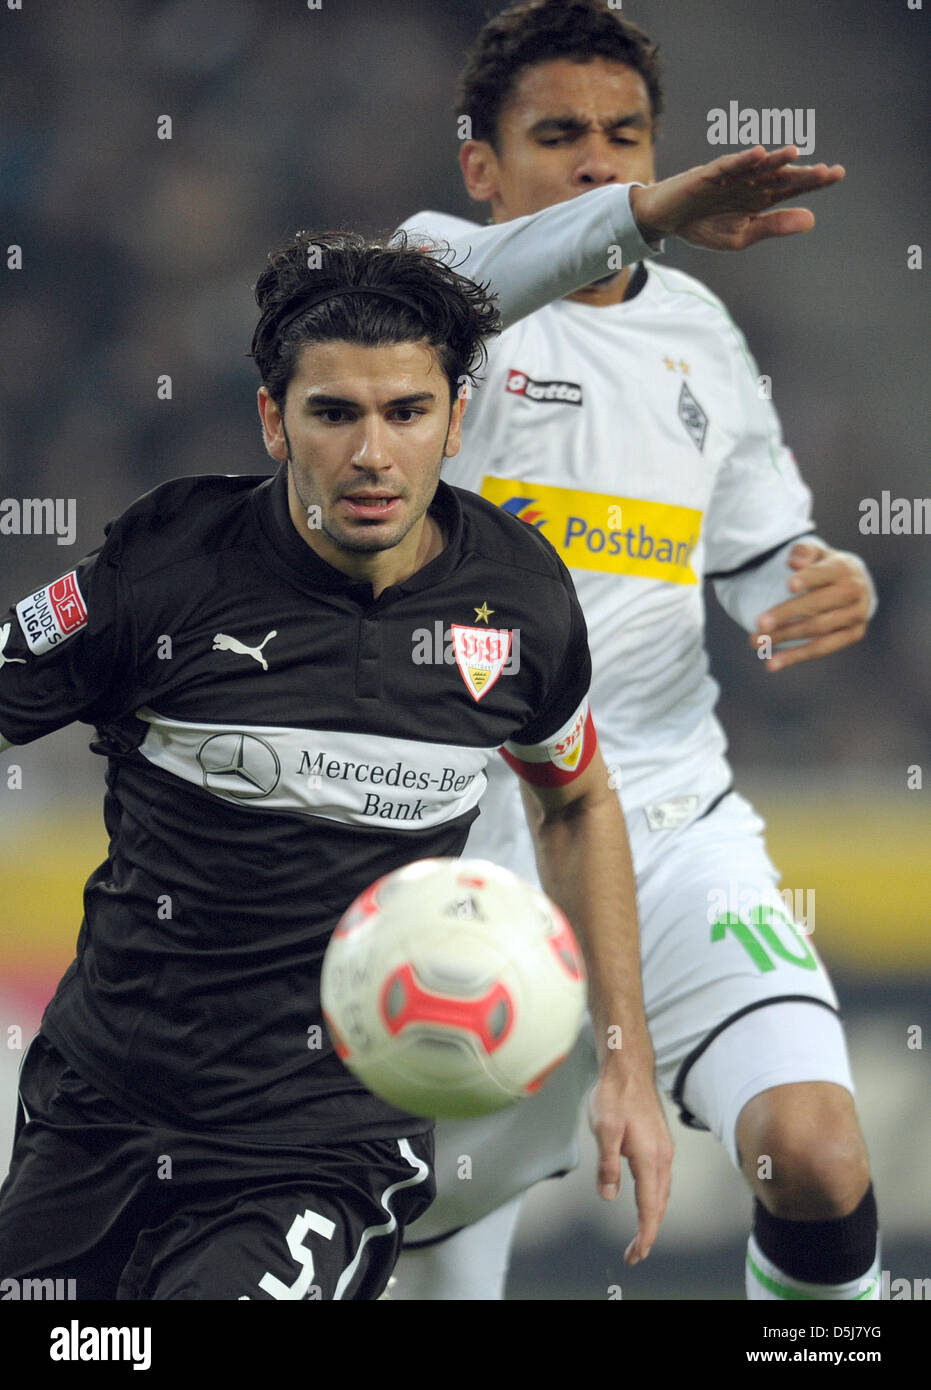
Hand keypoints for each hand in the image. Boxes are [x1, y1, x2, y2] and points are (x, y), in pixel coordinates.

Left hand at [588, 1056, 673, 1265]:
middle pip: (659, 1204)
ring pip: (662, 1192)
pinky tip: (647, 1200)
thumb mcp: (603, 1130)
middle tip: (635, 1253)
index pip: (650, 1206)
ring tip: (641, 1235)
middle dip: (649, 1232)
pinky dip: (655, 1198)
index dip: (644, 1233)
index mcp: (650, 1158)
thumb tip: (609, 1196)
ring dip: (652, 1216)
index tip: (637, 1253)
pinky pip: (660, 1179)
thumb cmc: (615, 1095)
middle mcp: (662, 1156)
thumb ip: (606, 1165)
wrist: (628, 1068)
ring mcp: (663, 1149)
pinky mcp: (659, 1142)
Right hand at [629, 145, 844, 250]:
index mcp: (760, 198)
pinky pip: (729, 165)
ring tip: (795, 153)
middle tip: (828, 171)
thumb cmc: (704, 227)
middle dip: (803, 173)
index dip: (814, 181)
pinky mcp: (710, 174)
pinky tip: (760, 154)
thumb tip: (812, 219)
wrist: (667, 222)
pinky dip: (744, 159)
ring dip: (776, 160)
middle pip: (781, 175)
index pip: (792, 187)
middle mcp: (750, 182)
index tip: (837, 174)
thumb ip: (775, 226)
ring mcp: (731, 176)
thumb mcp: (743, 235)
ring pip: (759, 166)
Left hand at [751, 542, 874, 671]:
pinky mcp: (853, 635)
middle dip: (787, 615)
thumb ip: (804, 552)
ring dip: (786, 638)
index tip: (788, 585)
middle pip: (818, 606)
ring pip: (818, 630)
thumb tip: (794, 561)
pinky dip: (796, 656)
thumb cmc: (826, 567)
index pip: (824, 574)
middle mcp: (854, 592)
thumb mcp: (816, 553)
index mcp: (844, 568)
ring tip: (757, 643)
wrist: (856, 584)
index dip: (808, 579)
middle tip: (759, 624)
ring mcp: (856, 616)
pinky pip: (823, 648)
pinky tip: (773, 662)